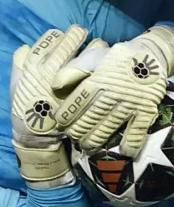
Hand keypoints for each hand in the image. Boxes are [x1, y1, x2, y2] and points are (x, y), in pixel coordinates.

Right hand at [10, 25, 88, 187]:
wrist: (36, 136)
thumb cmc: (25, 108)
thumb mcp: (16, 86)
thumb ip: (19, 65)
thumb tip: (26, 47)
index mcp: (33, 65)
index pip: (50, 38)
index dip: (58, 36)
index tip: (62, 37)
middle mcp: (52, 69)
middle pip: (71, 40)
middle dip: (78, 35)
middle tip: (83, 35)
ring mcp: (71, 80)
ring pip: (89, 52)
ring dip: (94, 47)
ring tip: (97, 49)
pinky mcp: (85, 91)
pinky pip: (98, 71)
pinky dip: (101, 65)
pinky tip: (103, 66)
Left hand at [53, 26, 173, 158]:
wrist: (151, 54)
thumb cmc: (115, 59)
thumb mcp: (92, 57)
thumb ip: (73, 70)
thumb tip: (55, 86)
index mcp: (99, 79)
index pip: (79, 100)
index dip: (67, 113)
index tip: (59, 123)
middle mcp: (114, 93)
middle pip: (92, 116)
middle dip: (78, 130)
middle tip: (70, 137)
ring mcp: (131, 102)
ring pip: (109, 125)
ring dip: (96, 139)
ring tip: (86, 146)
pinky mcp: (146, 109)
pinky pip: (138, 129)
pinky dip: (130, 142)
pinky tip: (123, 152)